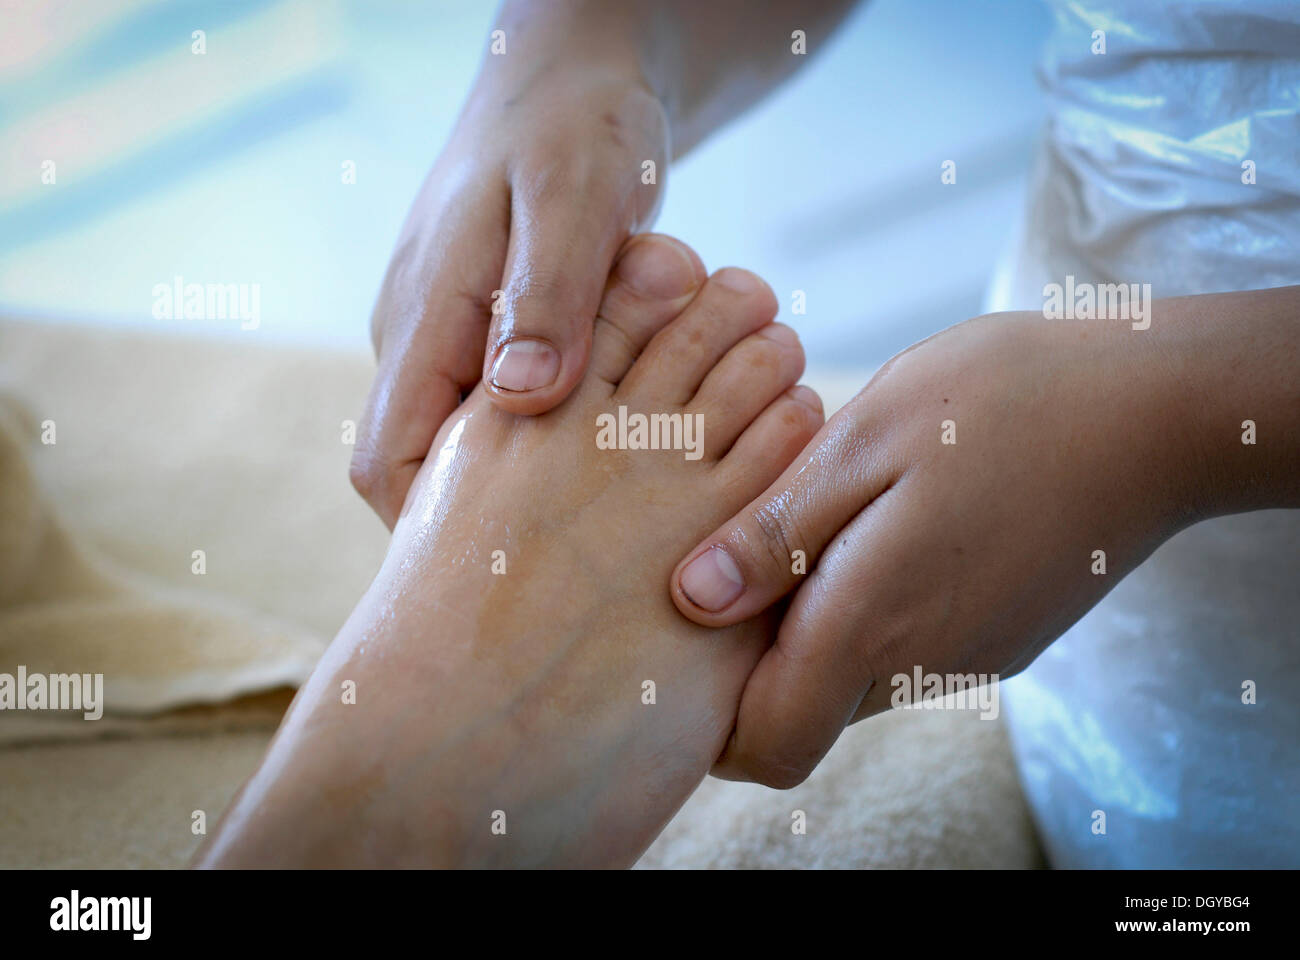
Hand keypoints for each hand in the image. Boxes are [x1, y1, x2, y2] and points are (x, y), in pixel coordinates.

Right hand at [351, 54, 668, 526]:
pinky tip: (625, 451)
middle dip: (489, 522)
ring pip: (477, 445)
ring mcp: (462, 339)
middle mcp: (429, 339)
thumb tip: (521, 400)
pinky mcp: (500, 333)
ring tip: (614, 508)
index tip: (500, 576)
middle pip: (429, 470)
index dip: (426, 535)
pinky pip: (515, 408)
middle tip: (577, 560)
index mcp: (424, 317)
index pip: (387, 461)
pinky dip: (564, 436)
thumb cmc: (572, 125)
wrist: (575, 76)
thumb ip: (547, 294)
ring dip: (538, 477)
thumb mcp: (570, 198)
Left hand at [669, 307, 1237, 786]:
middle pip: (804, 712)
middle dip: (754, 661)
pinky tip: (875, 527)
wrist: (1160, 410)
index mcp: (874, 620)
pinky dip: (869, 612)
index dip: (713, 722)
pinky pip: (907, 653)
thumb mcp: (868, 441)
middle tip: (734, 558)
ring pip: (853, 681)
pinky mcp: (1002, 638)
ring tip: (807, 525)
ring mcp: (970, 659)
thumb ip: (777, 531)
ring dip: (814, 627)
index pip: (767, 742)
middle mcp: (923, 666)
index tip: (684, 651)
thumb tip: (691, 601)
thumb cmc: (1007, 401)